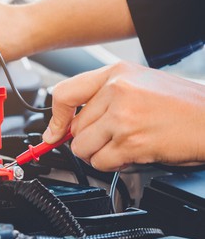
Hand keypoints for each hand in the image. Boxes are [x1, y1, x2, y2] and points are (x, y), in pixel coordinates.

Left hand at [43, 61, 204, 170]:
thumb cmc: (183, 106)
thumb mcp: (141, 85)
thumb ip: (104, 97)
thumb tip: (68, 122)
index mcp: (117, 73)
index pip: (65, 93)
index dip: (57, 118)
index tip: (54, 132)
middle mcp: (116, 91)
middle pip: (74, 128)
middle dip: (89, 140)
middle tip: (113, 139)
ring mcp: (122, 116)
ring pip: (83, 147)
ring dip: (99, 154)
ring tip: (124, 146)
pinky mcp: (130, 142)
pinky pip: (100, 162)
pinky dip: (113, 165)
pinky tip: (132, 154)